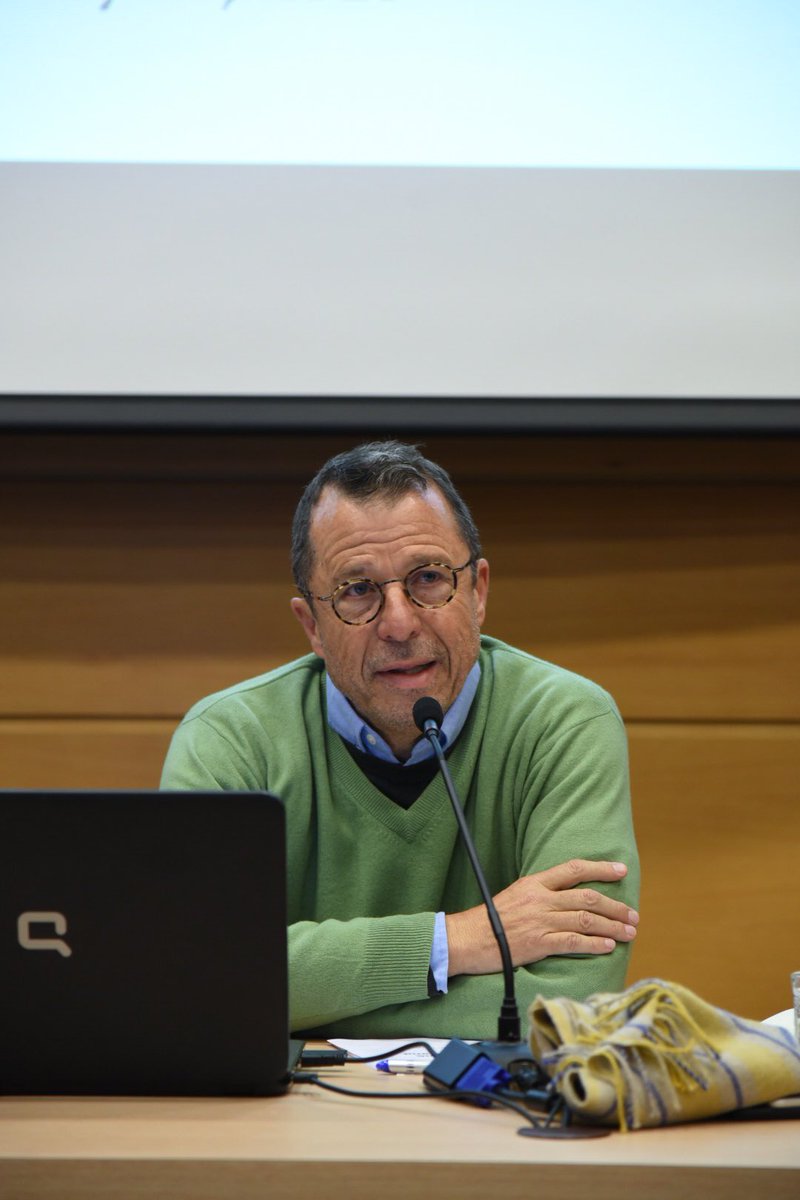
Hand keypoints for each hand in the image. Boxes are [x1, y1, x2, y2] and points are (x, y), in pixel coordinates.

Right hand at [445, 859, 637, 976]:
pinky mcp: (539, 943)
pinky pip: (574, 942)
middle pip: (587, 896)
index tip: (621, 870)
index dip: (601, 868)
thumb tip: (565, 898)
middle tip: (633, 914)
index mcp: (534, 883)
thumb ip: (539, 894)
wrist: (466, 939)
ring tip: (629, 932)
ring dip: (612, 926)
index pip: (573, 869)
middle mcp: (541, 899)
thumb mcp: (514, 896)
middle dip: (615, 905)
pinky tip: (608, 946)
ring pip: (586, 919)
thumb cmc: (488, 920)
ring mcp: (541, 920)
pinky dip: (594, 944)